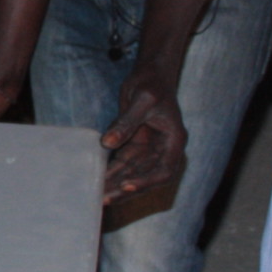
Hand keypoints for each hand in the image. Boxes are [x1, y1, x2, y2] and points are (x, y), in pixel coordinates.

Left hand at [99, 68, 187, 202]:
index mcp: (174, 140)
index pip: (164, 170)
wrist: (151, 73)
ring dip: (116, 185)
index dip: (147, 181)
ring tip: (97, 195)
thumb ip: (126, 122)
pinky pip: (123, 163)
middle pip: (147, 177)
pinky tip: (96, 181)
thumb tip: (108, 143)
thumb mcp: (141, 99)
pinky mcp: (136, 145)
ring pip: (133, 173)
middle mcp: (164, 150)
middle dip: (126, 189)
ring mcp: (150, 149)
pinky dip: (111, 172)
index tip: (127, 186)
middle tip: (105, 199)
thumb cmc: (152, 83)